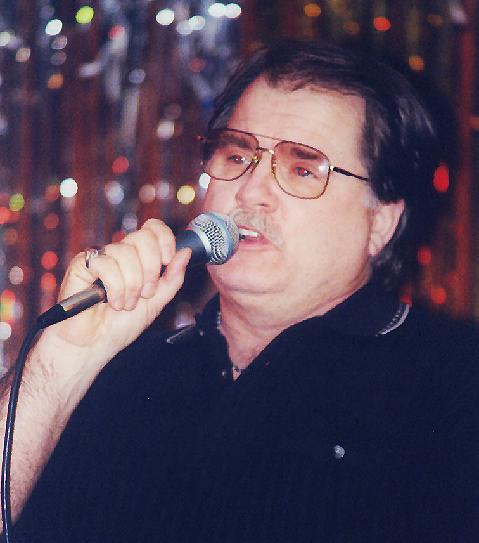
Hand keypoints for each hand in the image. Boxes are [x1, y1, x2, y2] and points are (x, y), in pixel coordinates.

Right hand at [39, 218, 190, 374]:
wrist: (94, 346)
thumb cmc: (120, 326)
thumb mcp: (157, 302)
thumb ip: (173, 278)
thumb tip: (186, 251)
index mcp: (138, 258)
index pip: (153, 229)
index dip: (164, 238)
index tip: (167, 260)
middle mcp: (119, 253)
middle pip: (143, 237)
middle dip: (150, 269)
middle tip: (145, 293)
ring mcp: (100, 258)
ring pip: (125, 252)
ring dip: (132, 285)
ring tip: (125, 304)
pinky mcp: (81, 266)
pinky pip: (106, 263)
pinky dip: (115, 287)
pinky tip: (111, 302)